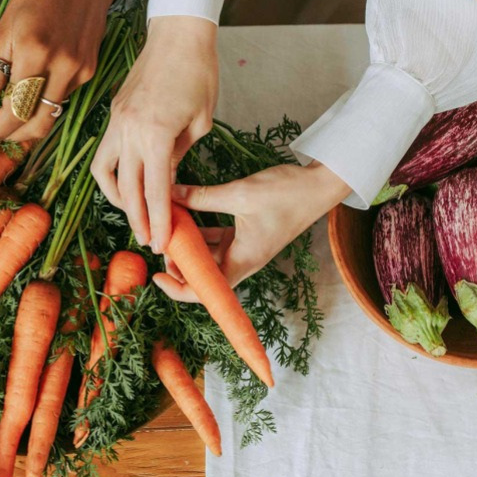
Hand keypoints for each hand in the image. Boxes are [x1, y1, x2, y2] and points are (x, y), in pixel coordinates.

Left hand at [0, 0, 120, 147]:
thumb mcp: (3, 31)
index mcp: (35, 53)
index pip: (14, 111)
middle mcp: (63, 67)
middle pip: (37, 124)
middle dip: (11, 137)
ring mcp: (81, 72)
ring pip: (51, 114)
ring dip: (26, 123)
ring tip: (5, 119)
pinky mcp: (90, 71)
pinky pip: (62, 98)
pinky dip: (43, 103)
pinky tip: (30, 94)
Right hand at [92, 15, 218, 254]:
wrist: (178, 34)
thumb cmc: (199, 73)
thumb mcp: (200, 122)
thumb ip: (179, 156)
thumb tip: (166, 182)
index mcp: (156, 135)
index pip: (156, 191)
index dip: (159, 222)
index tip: (161, 243)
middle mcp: (130, 131)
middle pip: (128, 189)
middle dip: (138, 220)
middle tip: (148, 241)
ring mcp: (116, 122)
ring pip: (105, 173)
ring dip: (118, 199)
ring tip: (133, 215)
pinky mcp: (113, 114)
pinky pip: (105, 153)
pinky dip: (111, 174)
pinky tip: (124, 184)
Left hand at [153, 162, 351, 302]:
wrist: (319, 185)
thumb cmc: (287, 193)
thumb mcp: (240, 194)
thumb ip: (201, 197)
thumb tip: (168, 195)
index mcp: (243, 261)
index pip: (205, 291)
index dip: (177, 289)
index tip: (156, 275)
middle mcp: (242, 261)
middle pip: (202, 276)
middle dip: (178, 263)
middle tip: (160, 240)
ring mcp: (243, 249)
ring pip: (207, 257)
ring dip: (187, 246)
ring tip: (168, 227)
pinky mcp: (244, 236)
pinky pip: (215, 241)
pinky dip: (199, 232)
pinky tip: (183, 215)